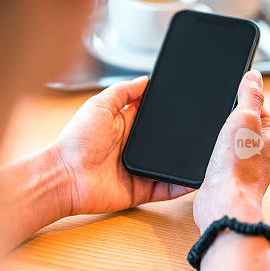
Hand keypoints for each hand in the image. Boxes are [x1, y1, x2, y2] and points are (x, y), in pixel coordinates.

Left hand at [48, 76, 192, 215]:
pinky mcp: (140, 191)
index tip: (187, 103)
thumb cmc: (75, 141)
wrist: (64, 176)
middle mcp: (133, 148)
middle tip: (202, 130)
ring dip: (184, 162)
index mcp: (124, 125)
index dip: (168, 112)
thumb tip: (144, 79)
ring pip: (169, 166)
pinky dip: (180, 187)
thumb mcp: (98, 105)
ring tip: (205, 155)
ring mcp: (138, 170)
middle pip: (165, 141)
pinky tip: (194, 180)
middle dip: (181, 137)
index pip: (152, 117)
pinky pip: (166, 190)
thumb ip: (122, 91)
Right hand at [193, 70, 269, 230]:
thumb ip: (250, 94)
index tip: (229, 113)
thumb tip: (254, 76)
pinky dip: (214, 157)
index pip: (258, 106)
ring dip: (219, 142)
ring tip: (218, 150)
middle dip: (227, 124)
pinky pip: (223, 158)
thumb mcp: (244, 118)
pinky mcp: (234, 177)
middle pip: (242, 123)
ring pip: (230, 141)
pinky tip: (212, 161)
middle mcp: (268, 152)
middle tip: (222, 134)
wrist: (224, 202)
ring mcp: (252, 166)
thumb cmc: (239, 166)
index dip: (239, 105)